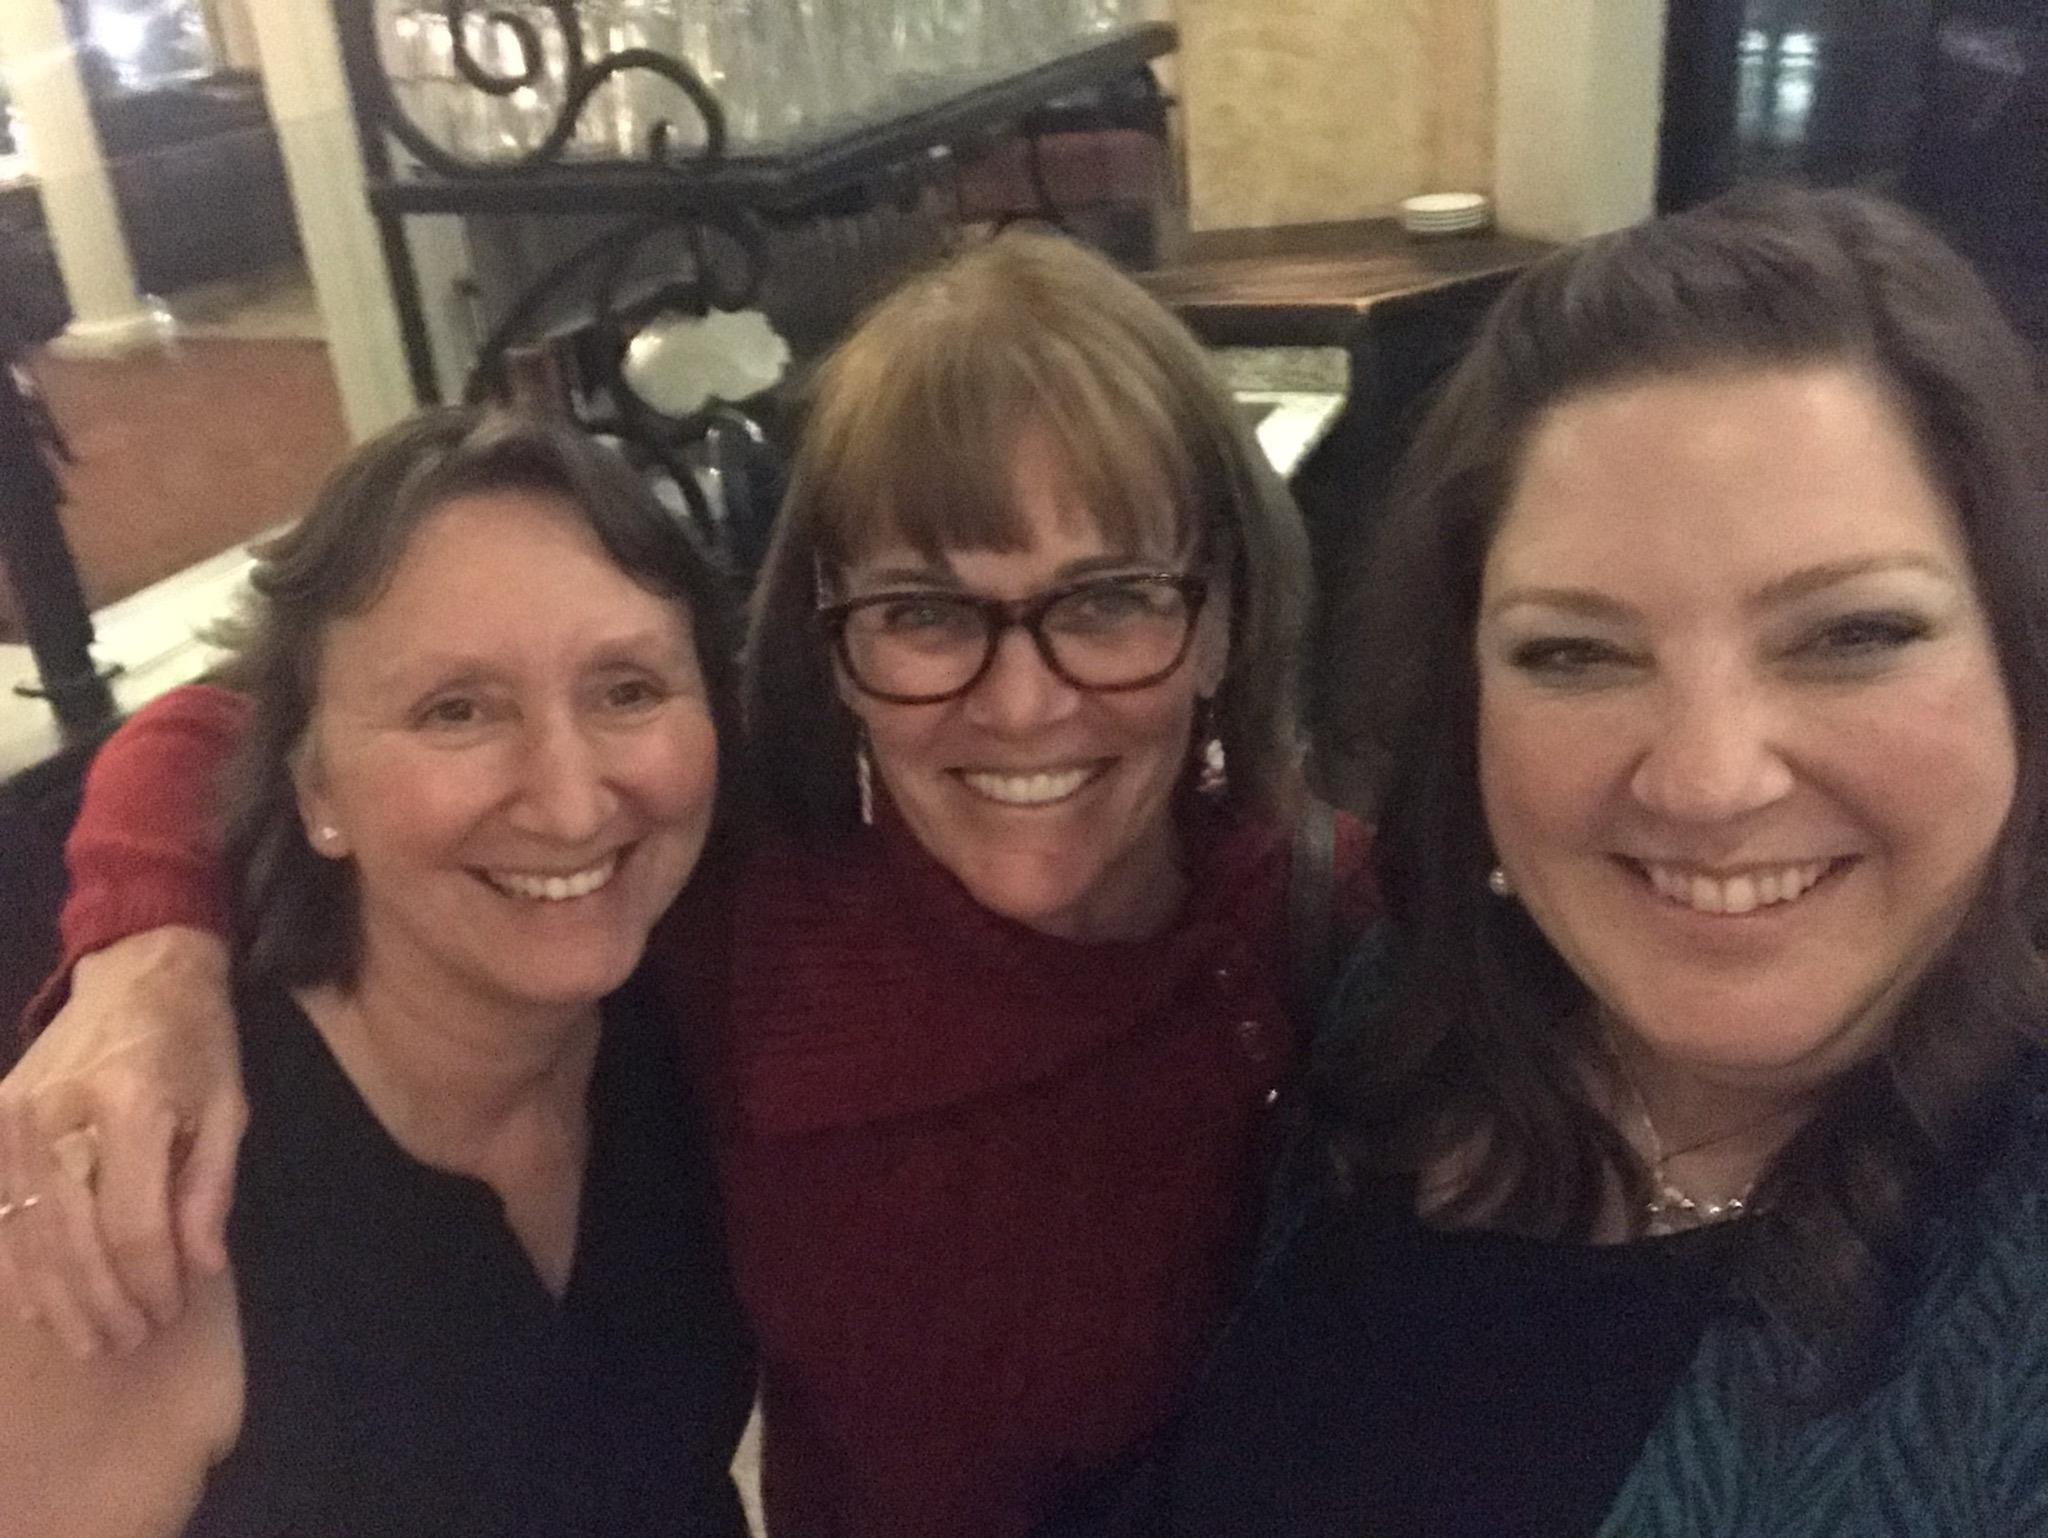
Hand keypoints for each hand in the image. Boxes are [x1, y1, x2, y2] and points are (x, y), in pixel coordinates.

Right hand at [0, 927, 241, 1357]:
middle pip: (71, 1241)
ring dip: (56, 1299)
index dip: (150, 1282)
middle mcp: (56, 1114)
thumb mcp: (227, 1105)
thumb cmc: (194, 1040)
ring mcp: (10, 1119)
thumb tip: (200, 1268)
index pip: (132, 1225)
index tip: (170, 1309)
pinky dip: (16, 1267)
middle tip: (128, 1341)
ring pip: (23, 1237)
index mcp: (129, 1104)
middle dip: (102, 1303)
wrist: (139, 971)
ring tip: (88, 1340)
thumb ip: (209, 1188)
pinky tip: (39, 1306)